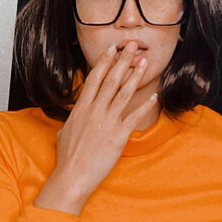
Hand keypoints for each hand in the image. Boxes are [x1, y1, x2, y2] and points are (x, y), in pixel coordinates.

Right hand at [34, 41, 157, 214]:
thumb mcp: (66, 131)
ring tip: (143, 62)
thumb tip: (78, 112)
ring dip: (135, 76)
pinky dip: (145, 104)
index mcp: (81, 108)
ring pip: (123, 93)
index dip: (104, 62)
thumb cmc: (68, 157)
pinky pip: (134, 115)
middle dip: (122, 60)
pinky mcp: (118, 135)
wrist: (72, 176)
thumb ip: (75, 118)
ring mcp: (107, 122)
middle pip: (110, 80)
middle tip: (132, 45)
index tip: (112, 49)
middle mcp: (94, 111)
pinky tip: (154, 95)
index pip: (94, 78)